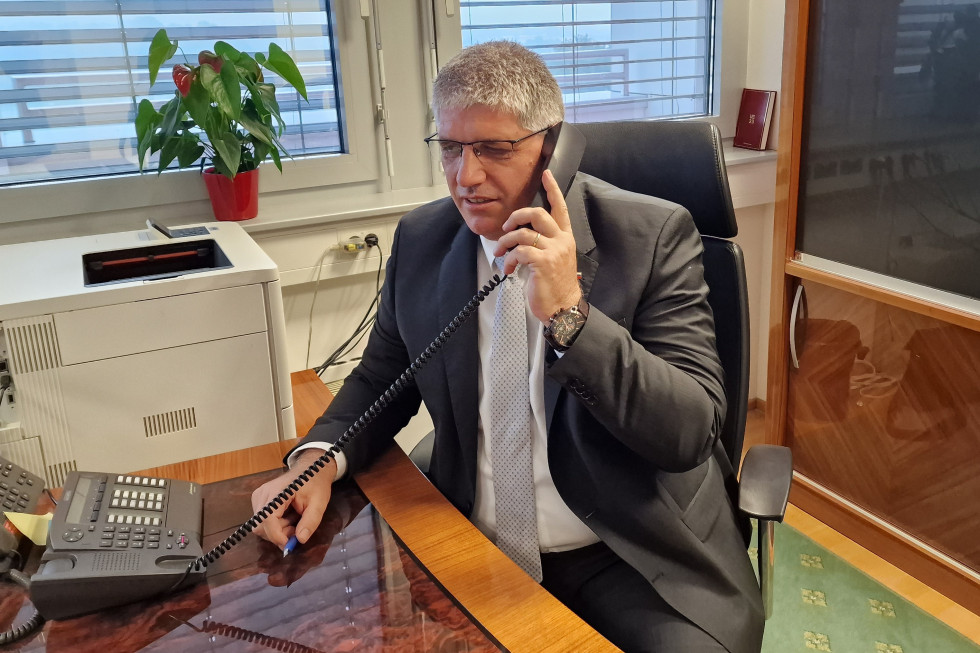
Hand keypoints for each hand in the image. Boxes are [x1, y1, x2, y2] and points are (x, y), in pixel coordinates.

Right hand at [250, 448, 335, 549]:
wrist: (311, 468)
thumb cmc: (316, 484)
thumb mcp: (319, 504)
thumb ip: (310, 522)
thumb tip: (300, 540)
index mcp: (278, 492)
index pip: (267, 519)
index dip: (276, 535)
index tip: (289, 544)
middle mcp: (263, 494)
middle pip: (261, 525)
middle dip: (278, 534)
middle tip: (297, 531)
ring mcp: (259, 496)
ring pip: (260, 525)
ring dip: (278, 530)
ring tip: (295, 520)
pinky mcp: (259, 499)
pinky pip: (262, 520)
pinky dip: (275, 525)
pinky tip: (288, 517)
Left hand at [494, 169, 581, 322]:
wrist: (562, 307)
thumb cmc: (555, 284)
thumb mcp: (554, 258)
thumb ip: (544, 243)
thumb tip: (521, 234)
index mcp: (565, 237)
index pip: (560, 207)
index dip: (552, 189)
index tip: (546, 174)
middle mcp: (561, 240)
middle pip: (538, 213)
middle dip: (517, 216)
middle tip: (507, 227)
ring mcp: (553, 251)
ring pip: (523, 233)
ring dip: (506, 242)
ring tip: (501, 253)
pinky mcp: (543, 262)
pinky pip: (520, 252)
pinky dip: (509, 260)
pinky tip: (508, 270)